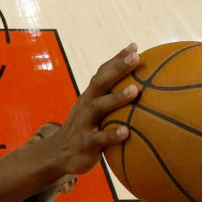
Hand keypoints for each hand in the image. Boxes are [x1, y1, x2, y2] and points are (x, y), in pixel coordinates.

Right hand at [56, 43, 139, 174]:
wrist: (57, 154)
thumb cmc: (85, 131)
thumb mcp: (95, 113)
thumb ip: (113, 103)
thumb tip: (143, 93)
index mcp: (89, 97)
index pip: (102, 73)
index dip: (116, 59)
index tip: (135, 46)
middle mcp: (86, 106)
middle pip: (100, 83)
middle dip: (117, 68)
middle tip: (136, 57)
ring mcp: (84, 124)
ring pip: (98, 107)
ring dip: (116, 98)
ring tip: (134, 90)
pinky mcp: (84, 144)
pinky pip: (98, 139)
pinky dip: (111, 135)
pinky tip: (126, 132)